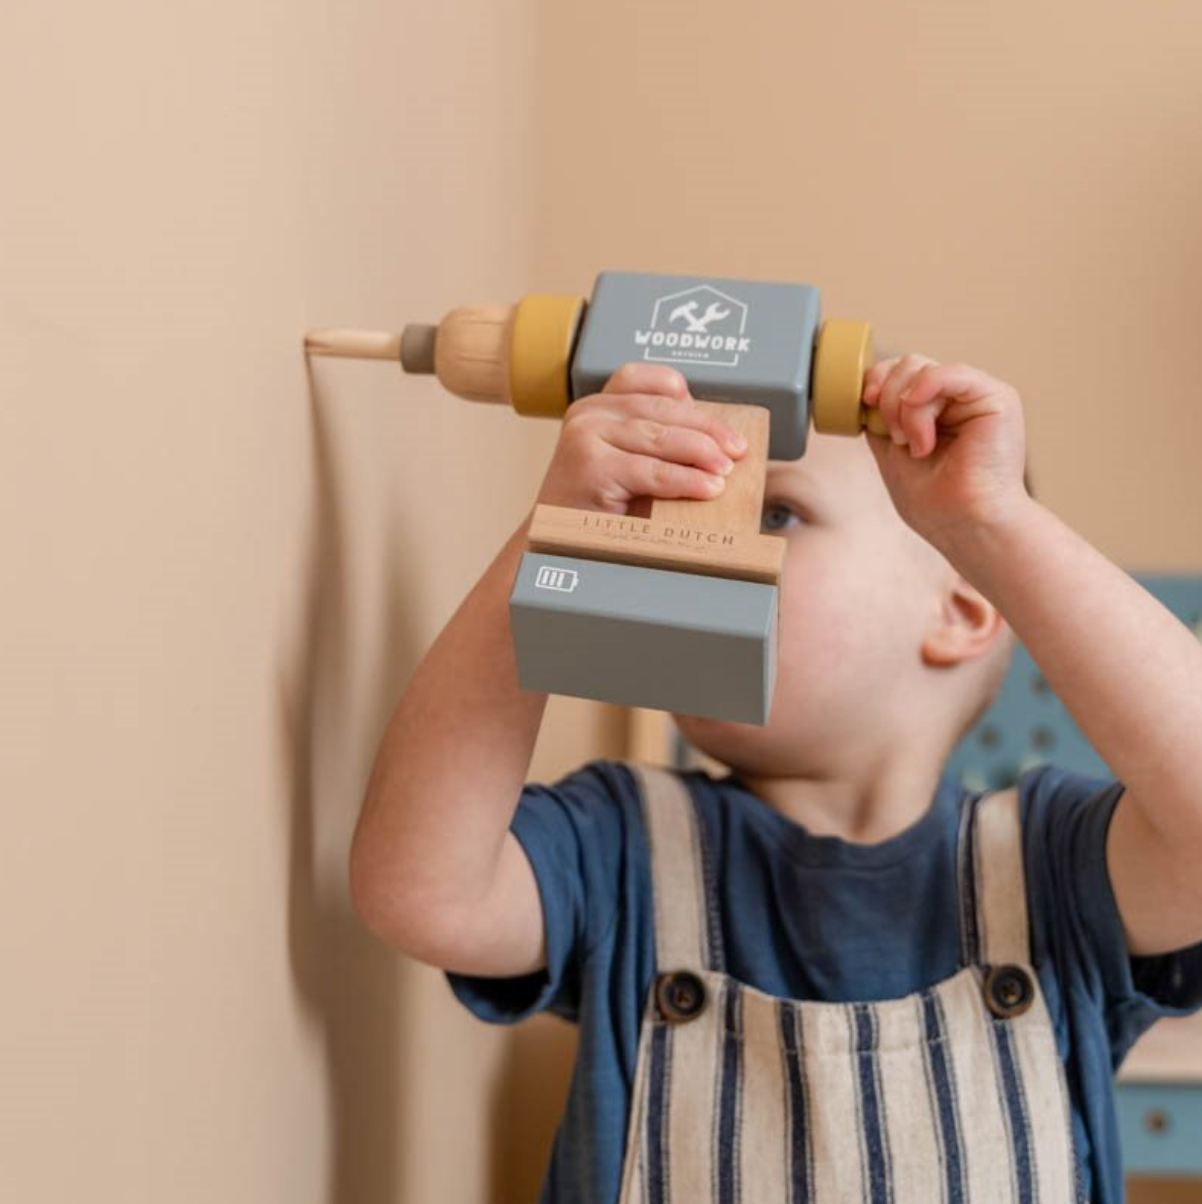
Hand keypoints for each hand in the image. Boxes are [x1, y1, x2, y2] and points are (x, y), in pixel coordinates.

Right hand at [534, 362, 747, 513]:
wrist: (554, 547)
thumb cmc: (595, 508)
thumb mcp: (624, 461)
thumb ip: (654, 441)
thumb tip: (718, 442)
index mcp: (597, 405)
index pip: (647, 381)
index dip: (687, 398)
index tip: (718, 424)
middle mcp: (589, 413)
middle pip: (662, 410)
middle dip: (708, 430)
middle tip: (737, 451)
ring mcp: (586, 437)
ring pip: (661, 437)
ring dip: (702, 453)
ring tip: (726, 471)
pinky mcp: (592, 467)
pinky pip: (652, 470)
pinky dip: (686, 480)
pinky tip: (708, 488)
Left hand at [860, 354, 1031, 547]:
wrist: (964, 525)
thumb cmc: (934, 501)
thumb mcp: (891, 451)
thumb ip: (882, 418)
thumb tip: (867, 390)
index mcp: (935, 409)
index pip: (900, 371)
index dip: (877, 379)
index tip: (866, 403)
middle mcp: (957, 397)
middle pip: (908, 364)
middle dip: (889, 400)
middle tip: (898, 440)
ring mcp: (976, 395)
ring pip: (922, 369)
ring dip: (906, 410)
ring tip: (917, 446)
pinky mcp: (996, 397)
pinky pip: (951, 372)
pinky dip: (925, 394)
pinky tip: (923, 431)